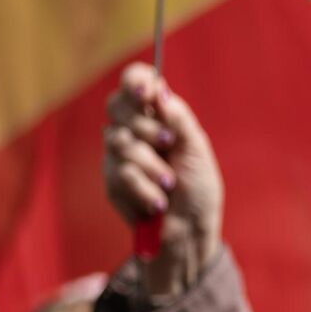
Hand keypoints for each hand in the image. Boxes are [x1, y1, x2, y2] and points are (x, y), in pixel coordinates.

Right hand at [103, 63, 222, 296]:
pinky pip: (119, 173)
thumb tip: (161, 91)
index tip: (146, 91)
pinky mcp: (111, 181)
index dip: (135, 81)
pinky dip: (144, 188)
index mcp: (159, 115)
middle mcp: (134, 130)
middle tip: (168, 143)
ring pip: (119, 142)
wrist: (189, 231)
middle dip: (145, 126)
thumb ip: (179, 120)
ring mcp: (118, 155)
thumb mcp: (196, 150)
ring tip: (170, 183)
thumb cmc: (198, 187)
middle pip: (116, 106)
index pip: (135, 83)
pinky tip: (158, 202)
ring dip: (151, 165)